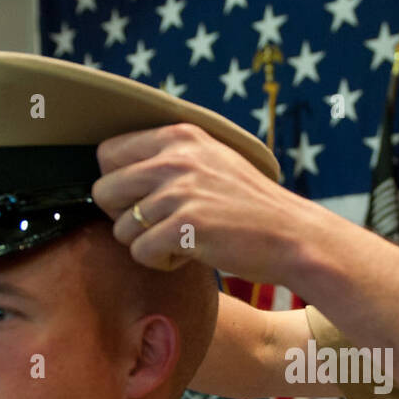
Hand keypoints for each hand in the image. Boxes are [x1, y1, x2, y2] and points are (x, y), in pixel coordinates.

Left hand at [93, 123, 338, 282]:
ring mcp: (180, 191)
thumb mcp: (212, 162)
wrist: (293, 235)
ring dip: (147, 243)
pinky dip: (162, 262)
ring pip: (122, 228)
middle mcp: (175, 157)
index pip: (107, 153)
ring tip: (182, 241)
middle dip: (124, 216)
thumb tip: (115, 174)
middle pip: (104, 191)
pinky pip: (141, 252)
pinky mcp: (185, 226)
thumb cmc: (250, 207)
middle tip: (157, 227)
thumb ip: (170, 159)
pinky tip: (190, 254)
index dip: (118, 185)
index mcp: (179, 136)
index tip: (143, 201)